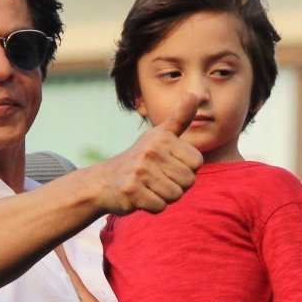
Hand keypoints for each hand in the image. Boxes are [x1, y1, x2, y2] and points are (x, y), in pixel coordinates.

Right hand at [90, 94, 203, 214]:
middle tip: (156, 179)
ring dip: (164, 197)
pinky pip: (160, 207)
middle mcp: (151, 151)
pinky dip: (152, 206)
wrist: (104, 181)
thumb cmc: (139, 158)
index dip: (186, 169)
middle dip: (176, 185)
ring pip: (175, 195)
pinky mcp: (131, 191)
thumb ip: (180, 118)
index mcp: (163, 137)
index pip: (197, 163)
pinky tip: (140, 196)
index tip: (167, 166)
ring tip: (148, 187)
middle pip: (188, 181)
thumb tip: (194, 94)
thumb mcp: (159, 135)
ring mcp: (140, 171)